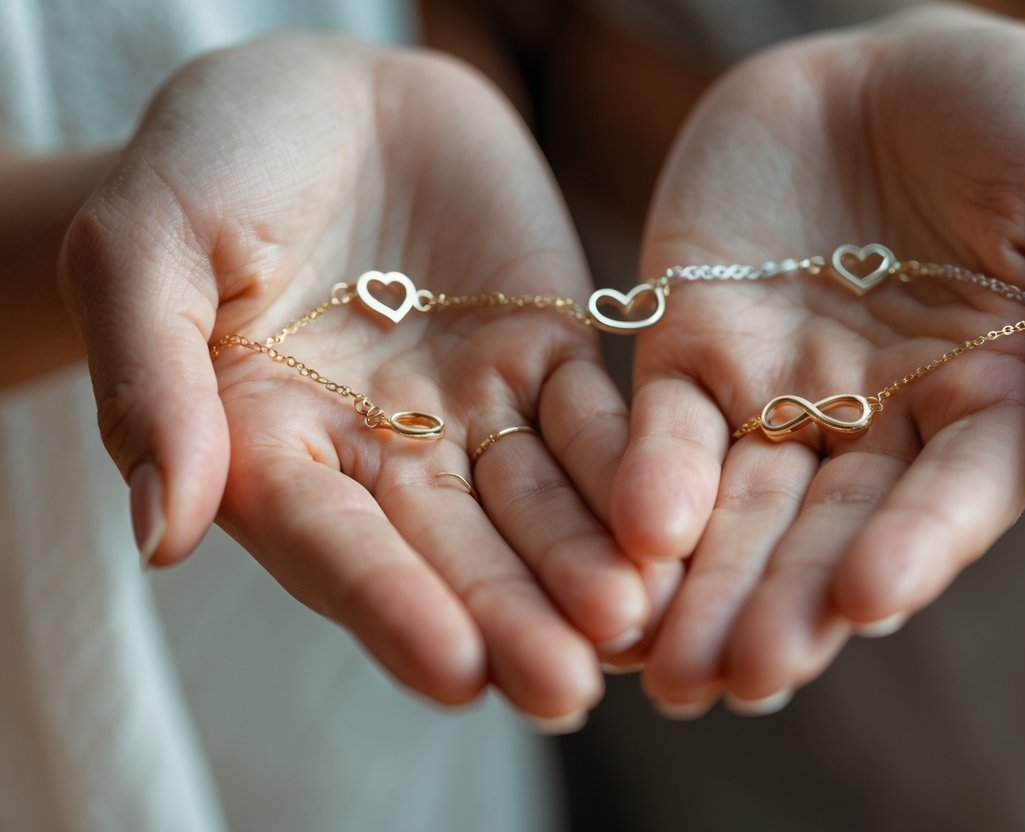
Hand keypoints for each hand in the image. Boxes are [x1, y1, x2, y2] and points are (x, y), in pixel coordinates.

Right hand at [60, 35, 649, 723]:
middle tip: (567, 689)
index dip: (388, 604)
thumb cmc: (215, 157)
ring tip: (634, 626)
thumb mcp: (146, 247)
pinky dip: (632, 475)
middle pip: (446, 550)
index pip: (328, 542)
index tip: (453, 671)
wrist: (330, 88)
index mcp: (266, 443)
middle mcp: (375, 449)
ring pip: (532, 505)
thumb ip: (153, 382)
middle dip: (508, 620)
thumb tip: (162, 532)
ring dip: (582, 567)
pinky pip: (593, 425)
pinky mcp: (544, 356)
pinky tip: (674, 529)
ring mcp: (468, 408)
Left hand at [611, 6, 1024, 711]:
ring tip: (670, 668)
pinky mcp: (693, 345)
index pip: (949, 498)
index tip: (866, 602)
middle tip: (741, 678)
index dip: (912, 549)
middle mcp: (876, 421)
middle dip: (784, 603)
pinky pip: (664, 423)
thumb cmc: (1015, 121)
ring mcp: (778, 389)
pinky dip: (648, 478)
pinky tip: (633, 534)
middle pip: (829, 530)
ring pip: (739, 503)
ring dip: (704, 583)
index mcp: (987, 404)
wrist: (885, 61)